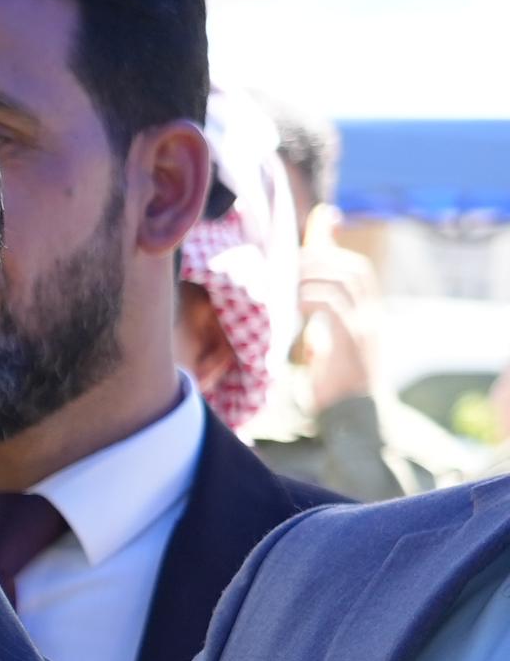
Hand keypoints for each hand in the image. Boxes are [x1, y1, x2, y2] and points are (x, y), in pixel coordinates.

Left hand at [294, 242, 379, 406]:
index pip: (359, 271)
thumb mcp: (329, 352)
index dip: (337, 252)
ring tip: (288, 280)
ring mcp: (366, 328)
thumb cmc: (337, 390)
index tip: (314, 238)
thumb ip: (322, 331)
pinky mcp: (353, 343)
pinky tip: (295, 304)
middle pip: (355, 269)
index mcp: (369, 317)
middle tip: (290, 260)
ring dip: (313, 275)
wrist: (356, 422)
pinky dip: (312, 298)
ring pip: (345, 282)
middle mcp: (372, 318)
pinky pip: (333, 307)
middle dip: (323, 258)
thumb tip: (303, 312)